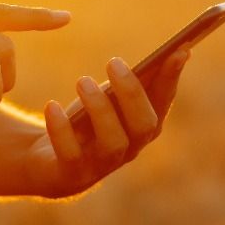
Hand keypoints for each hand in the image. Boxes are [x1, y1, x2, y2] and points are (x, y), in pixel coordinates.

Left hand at [22, 49, 190, 198]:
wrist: (46, 161)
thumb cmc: (84, 122)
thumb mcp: (106, 97)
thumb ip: (129, 81)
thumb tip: (162, 53)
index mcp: (143, 126)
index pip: (163, 102)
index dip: (171, 78)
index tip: (178, 50)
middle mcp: (129, 149)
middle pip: (144, 126)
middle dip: (132, 92)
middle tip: (113, 62)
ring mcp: (102, 166)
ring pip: (113, 142)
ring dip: (100, 108)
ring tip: (83, 81)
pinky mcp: (72, 175)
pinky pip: (71, 155)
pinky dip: (62, 129)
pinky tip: (53, 106)